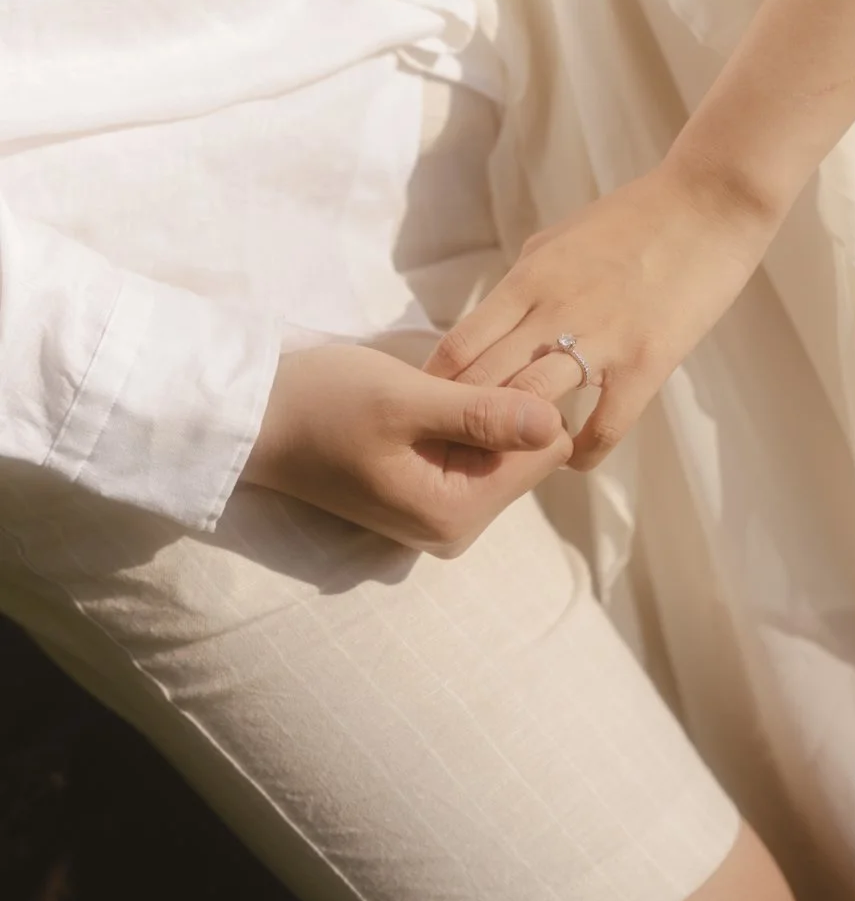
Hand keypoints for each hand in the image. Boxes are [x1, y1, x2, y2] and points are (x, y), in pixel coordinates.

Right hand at [240, 343, 571, 555]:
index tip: (477, 374)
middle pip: (528, 452)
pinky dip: (458, 420)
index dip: (524, 399)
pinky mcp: (426, 494)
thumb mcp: (403, 401)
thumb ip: (481, 415)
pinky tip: (420, 402)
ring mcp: (440, 513)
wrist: (252, 420)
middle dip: (502, 408)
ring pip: (503, 448)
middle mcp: (455, 527)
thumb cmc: (321, 404)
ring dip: (478, 410)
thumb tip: (556, 423)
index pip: (547, 450)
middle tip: (446, 378)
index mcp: (456, 514)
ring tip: (428, 389)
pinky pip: (473, 451)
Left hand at [424, 150, 780, 470]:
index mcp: (527, 281)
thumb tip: (498, 321)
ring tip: (518, 456)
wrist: (711, 200)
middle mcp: (552, 311)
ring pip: (530, 406)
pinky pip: (604, 426)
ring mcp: (600, 338)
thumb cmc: (635, 216)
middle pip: (481, 383)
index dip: (436, 390)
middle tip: (467, 453)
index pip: (457, 348)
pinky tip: (575, 457)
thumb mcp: (559, 240)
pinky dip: (582, 452)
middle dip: (465, 424)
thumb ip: (523, 284)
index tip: (437, 415)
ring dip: (517, 440)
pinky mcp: (646, 360)